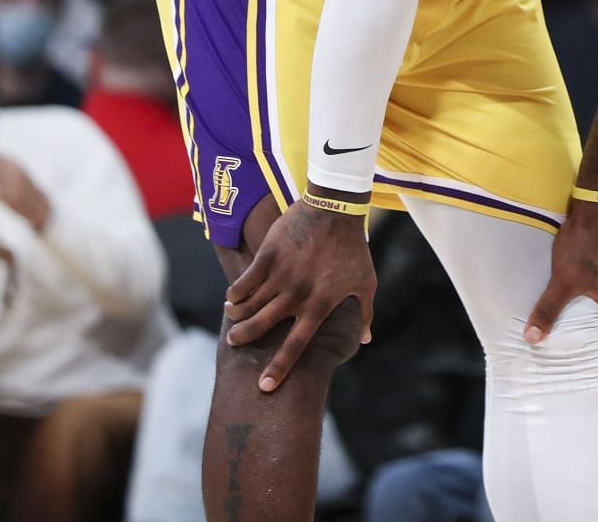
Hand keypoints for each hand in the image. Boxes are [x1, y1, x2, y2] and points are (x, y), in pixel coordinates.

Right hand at [223, 200, 375, 390]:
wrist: (336, 209)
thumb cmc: (353, 248)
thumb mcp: (365, 282)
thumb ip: (365, 313)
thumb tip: (366, 340)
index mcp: (320, 305)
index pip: (296, 345)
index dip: (279, 368)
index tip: (264, 387)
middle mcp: (298, 294)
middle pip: (262, 325)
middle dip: (243, 337)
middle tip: (234, 341)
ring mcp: (281, 274)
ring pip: (249, 305)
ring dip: (237, 314)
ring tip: (232, 316)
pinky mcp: (268, 255)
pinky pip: (244, 281)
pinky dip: (235, 292)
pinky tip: (232, 296)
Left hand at [525, 197, 597, 350]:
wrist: (595, 206)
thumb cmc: (582, 245)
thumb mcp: (562, 281)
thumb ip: (548, 310)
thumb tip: (531, 339)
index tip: (590, 359)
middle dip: (596, 329)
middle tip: (578, 338)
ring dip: (596, 306)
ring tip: (575, 312)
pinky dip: (596, 288)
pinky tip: (580, 283)